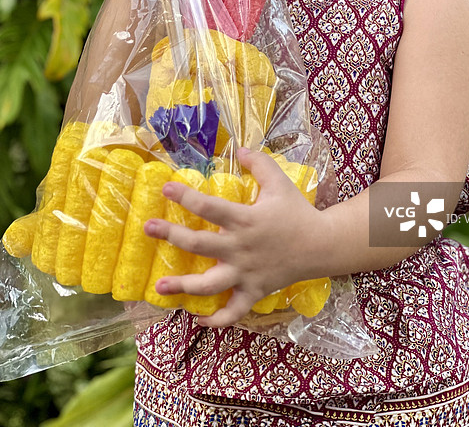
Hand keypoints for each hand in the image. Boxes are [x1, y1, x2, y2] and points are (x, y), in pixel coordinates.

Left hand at [144, 148, 323, 327]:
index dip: (186, 196)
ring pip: (209, 284)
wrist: (321, 245)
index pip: (209, 207)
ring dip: (183, 286)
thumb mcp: (280, 182)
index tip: (166, 188)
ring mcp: (246, 273)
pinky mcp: (254, 291)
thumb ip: (259, 163)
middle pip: (199, 244)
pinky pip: (233, 312)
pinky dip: (216, 320)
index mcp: (245, 219)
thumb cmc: (297, 211)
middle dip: (171, 236)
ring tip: (159, 286)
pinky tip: (197, 320)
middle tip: (148, 228)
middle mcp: (241, 247)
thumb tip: (239, 148)